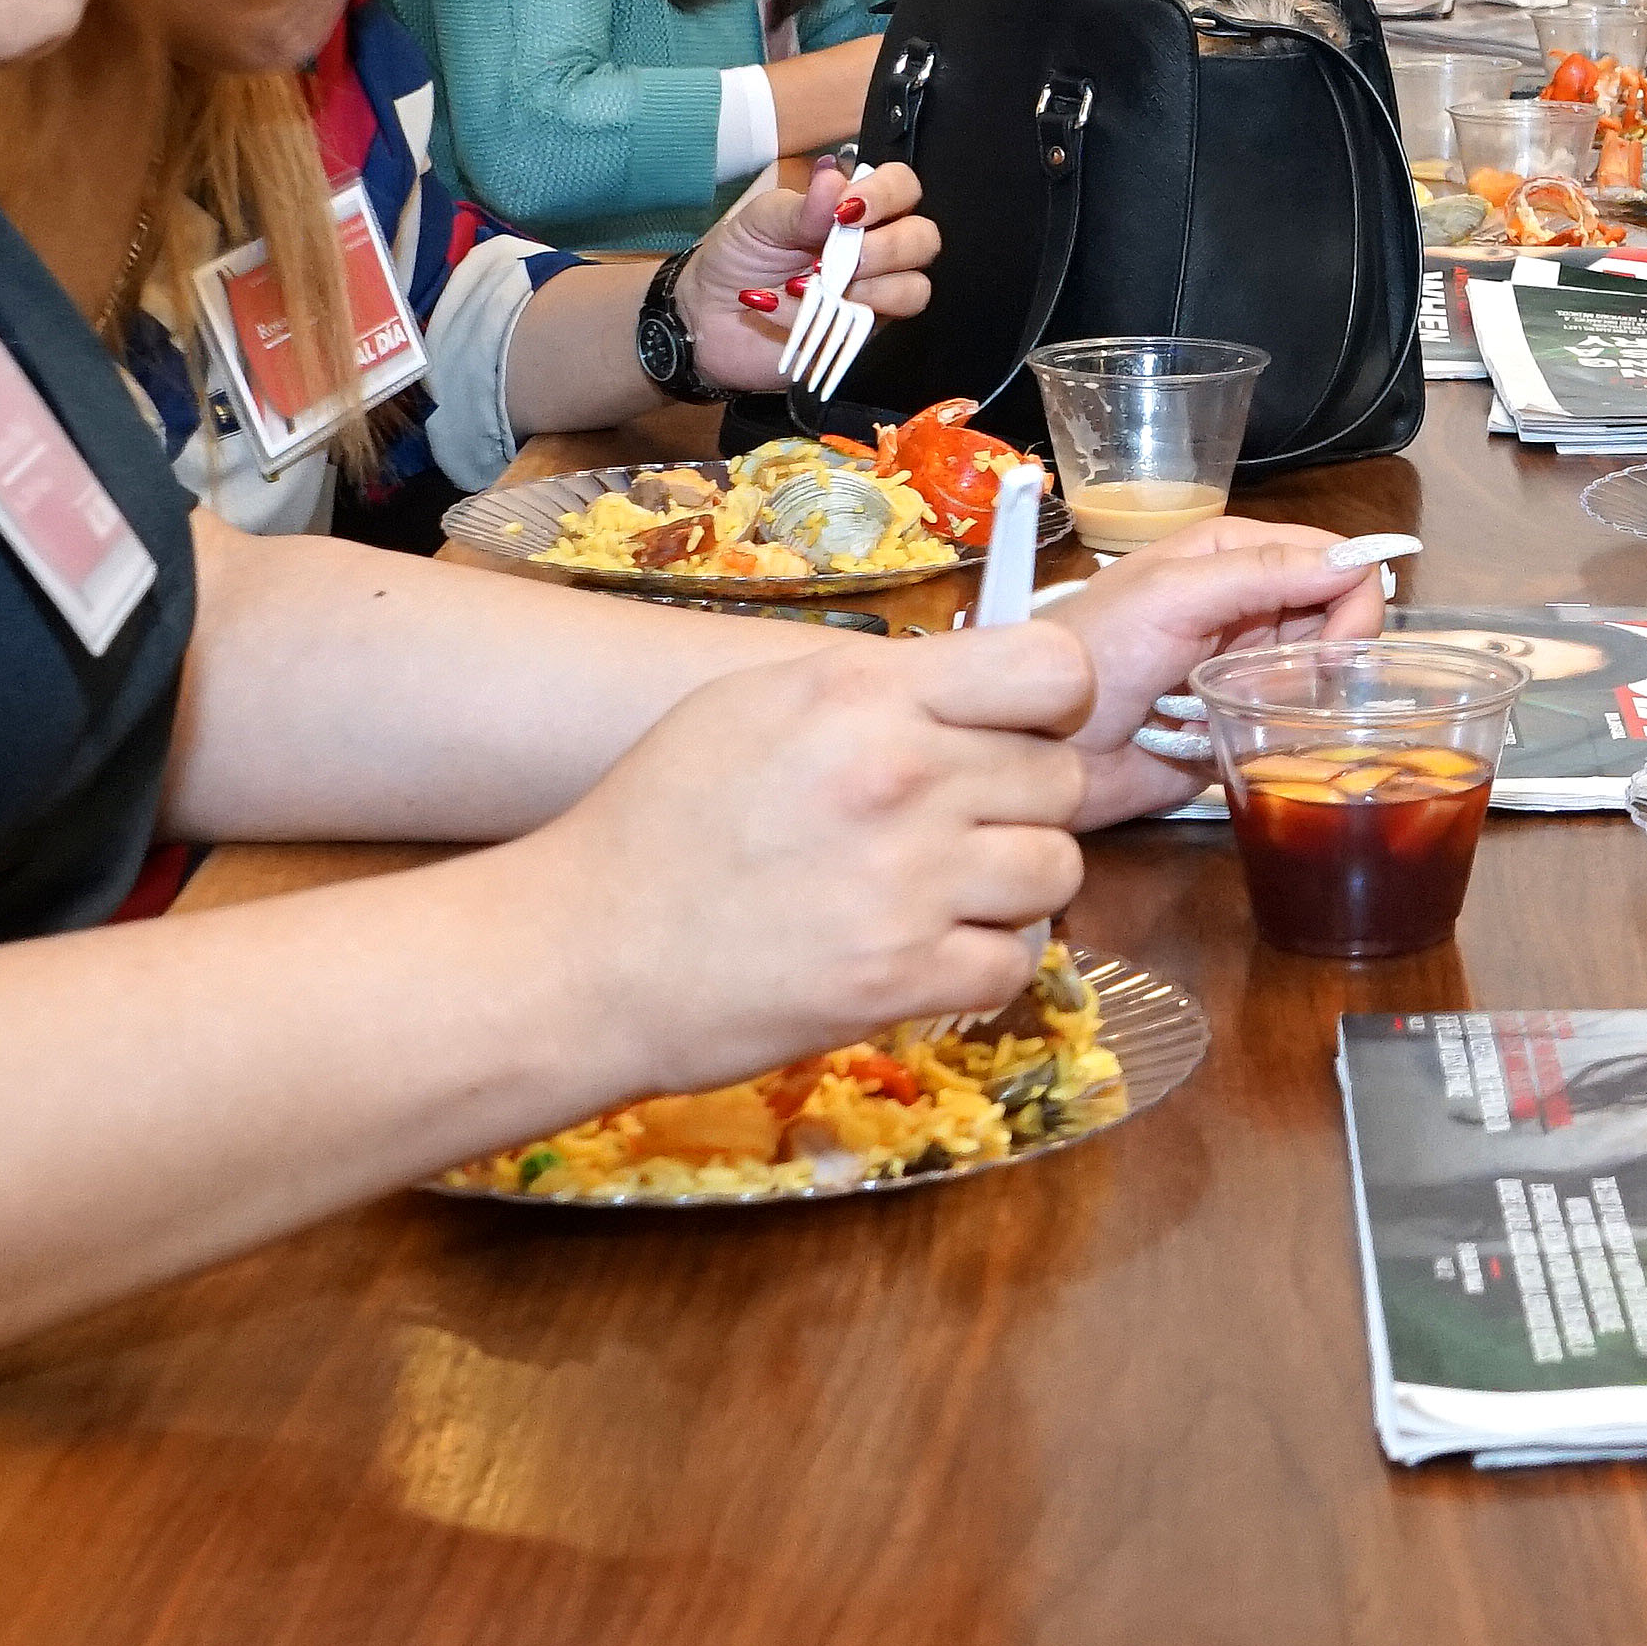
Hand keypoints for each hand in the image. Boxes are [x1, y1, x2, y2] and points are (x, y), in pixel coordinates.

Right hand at [512, 626, 1105, 1090]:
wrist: (585, 955)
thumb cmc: (658, 820)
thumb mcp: (754, 703)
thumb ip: (875, 687)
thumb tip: (972, 686)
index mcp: (863, 693)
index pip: (1050, 668)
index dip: (1047, 703)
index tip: (1014, 729)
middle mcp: (900, 776)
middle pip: (1061, 776)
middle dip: (1023, 801)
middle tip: (957, 824)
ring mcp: (908, 882)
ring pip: (1057, 869)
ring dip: (1014, 885)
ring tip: (944, 890)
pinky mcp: (903, 977)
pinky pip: (1018, 961)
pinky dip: (984, 962)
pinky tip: (929, 951)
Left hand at [679, 157, 939, 394]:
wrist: (706, 318)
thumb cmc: (737, 259)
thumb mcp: (760, 221)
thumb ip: (802, 206)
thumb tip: (833, 176)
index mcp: (855, 209)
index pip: (903, 187)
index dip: (888, 195)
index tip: (847, 211)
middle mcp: (875, 248)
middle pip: (924, 239)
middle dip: (883, 248)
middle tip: (830, 258)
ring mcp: (873, 294)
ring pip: (914, 288)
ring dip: (864, 288)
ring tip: (807, 286)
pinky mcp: (860, 334)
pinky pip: (871, 327)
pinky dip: (827, 316)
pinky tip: (786, 309)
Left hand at [1032, 519, 1389, 826]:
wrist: (1034, 745)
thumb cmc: (1091, 653)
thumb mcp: (1171, 596)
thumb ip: (1261, 573)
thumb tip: (1359, 560)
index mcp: (1236, 557)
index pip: (1336, 560)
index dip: (1351, 601)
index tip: (1334, 652)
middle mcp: (1251, 607)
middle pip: (1341, 620)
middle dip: (1332, 656)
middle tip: (1287, 689)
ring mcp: (1248, 669)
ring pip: (1326, 676)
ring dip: (1304, 699)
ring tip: (1247, 714)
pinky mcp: (1241, 724)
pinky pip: (1297, 727)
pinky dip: (1287, 736)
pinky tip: (1250, 742)